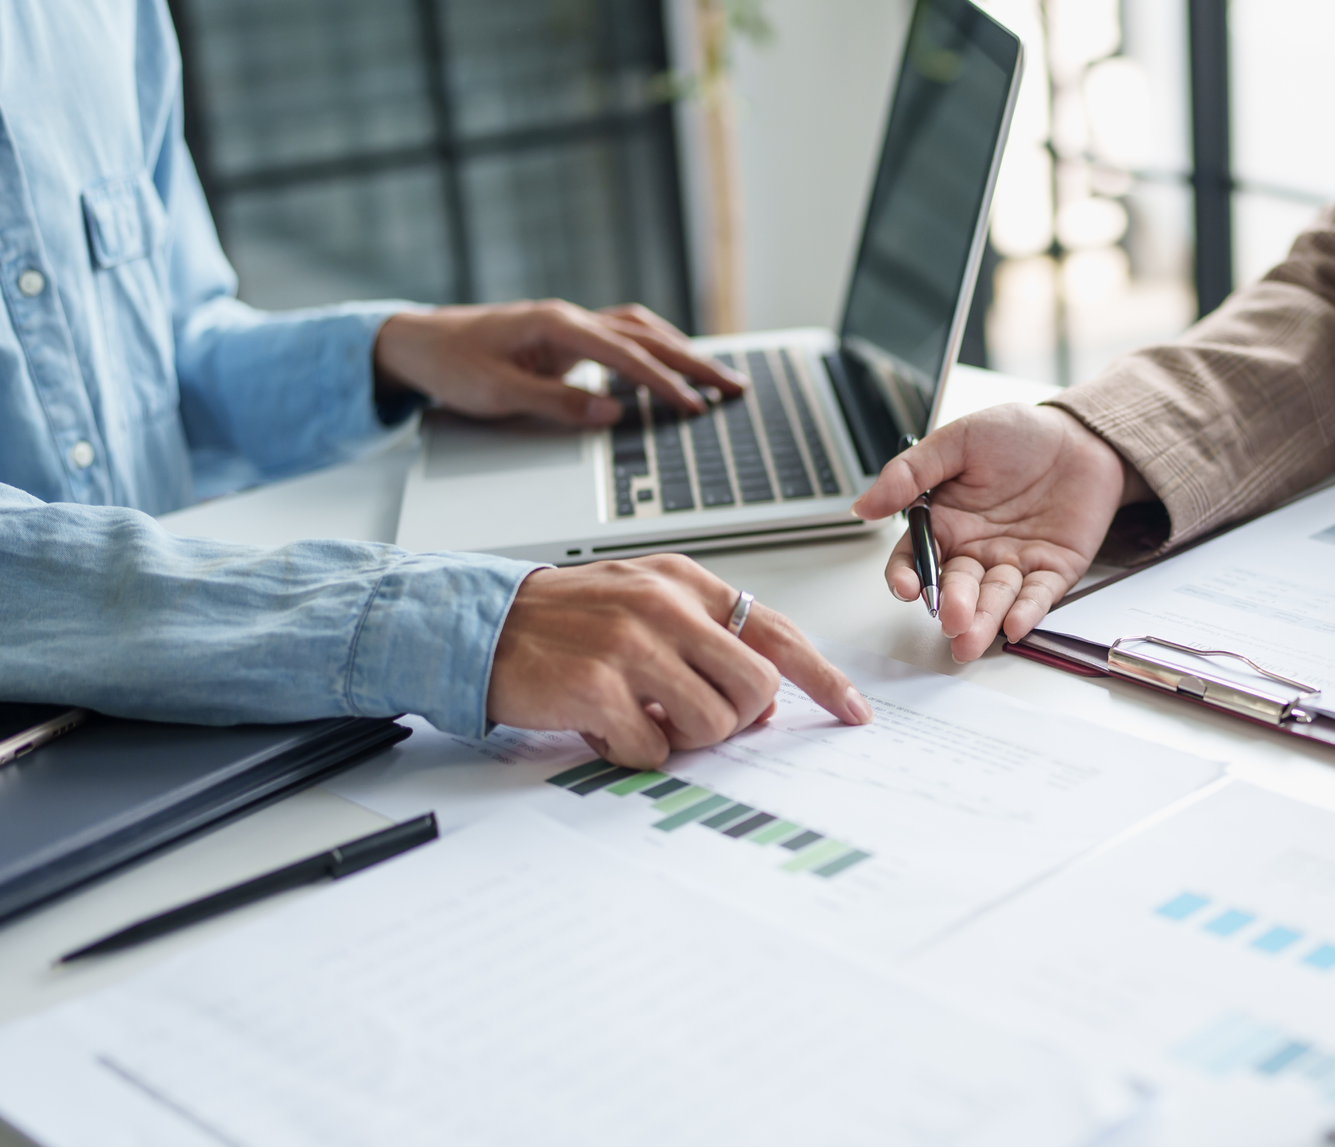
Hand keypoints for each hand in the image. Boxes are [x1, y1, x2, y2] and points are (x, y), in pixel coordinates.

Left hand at [373, 299, 749, 427]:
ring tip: (716, 376)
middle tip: (735, 386)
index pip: (625, 355)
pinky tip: (672, 363)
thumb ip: (556, 403)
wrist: (416, 342)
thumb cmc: (450, 365)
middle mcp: (569, 318)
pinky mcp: (566, 336)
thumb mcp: (496, 394)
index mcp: (555, 326)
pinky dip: (655, 349)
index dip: (663, 382)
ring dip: (681, 352)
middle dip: (694, 362)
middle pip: (646, 336)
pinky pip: (623, 337)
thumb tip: (611, 413)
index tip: (694, 405)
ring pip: (640, 331)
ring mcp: (570, 324)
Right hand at [487, 555, 871, 767]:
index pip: (778, 631)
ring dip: (682, 738)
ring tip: (641, 717)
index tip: (853, 711)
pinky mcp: (597, 687)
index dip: (824, 678)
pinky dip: (633, 752)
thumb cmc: (566, 622)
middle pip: (757, 688)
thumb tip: (765, 699)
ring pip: (713, 723)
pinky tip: (603, 727)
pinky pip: (653, 749)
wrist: (481, 624)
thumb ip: (706, 638)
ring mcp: (631, 645)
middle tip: (691, 718)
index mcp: (685, 582)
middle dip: (736, 720)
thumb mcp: (644, 604)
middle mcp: (664, 606)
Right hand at [852, 404, 1150, 660]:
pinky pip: (1039, 595)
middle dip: (953, 606)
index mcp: (947, 522)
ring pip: (994, 598)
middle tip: (951, 618)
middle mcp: (977, 549)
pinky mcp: (1054, 570)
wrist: (1081, 433)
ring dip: (983, 620)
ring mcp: (1015, 562)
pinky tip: (1015, 624)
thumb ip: (910, 473)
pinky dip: (1027, 611)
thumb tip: (864, 505)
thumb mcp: (957, 441)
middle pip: (957, 587)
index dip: (908, 576)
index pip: (916, 560)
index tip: (907, 587)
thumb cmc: (1019, 434)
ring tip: (971, 638)